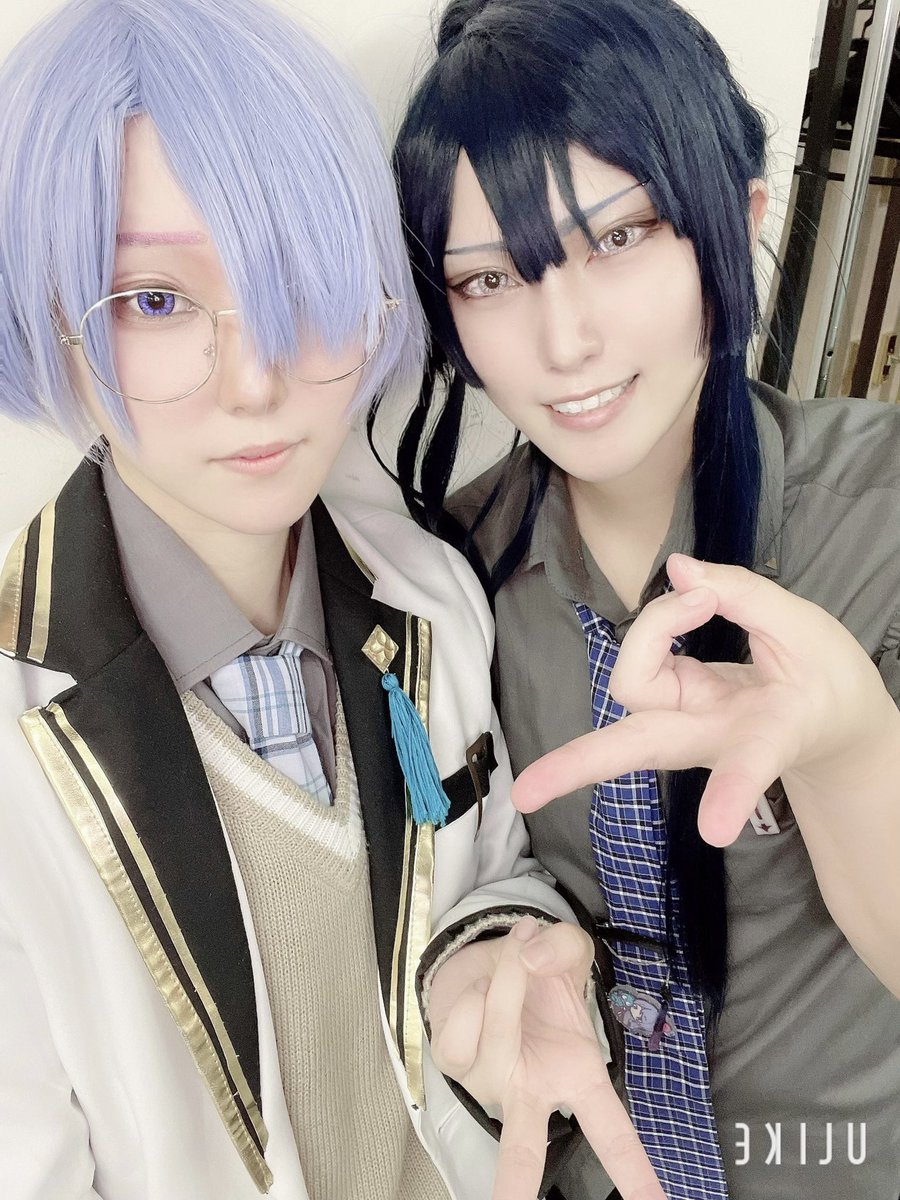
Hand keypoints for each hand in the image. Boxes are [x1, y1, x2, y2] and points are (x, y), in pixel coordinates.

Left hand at [429, 916, 665, 1199]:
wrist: (490, 962)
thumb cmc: (542, 974)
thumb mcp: (569, 950)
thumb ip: (564, 948)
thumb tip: (533, 961)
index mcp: (576, 1079)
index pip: (612, 1136)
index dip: (636, 1175)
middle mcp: (530, 1091)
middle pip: (522, 1151)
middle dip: (513, 1188)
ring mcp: (488, 1079)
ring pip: (498, 1023)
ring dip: (510, 978)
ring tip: (521, 959)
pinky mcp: (453, 1061)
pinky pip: (465, 1015)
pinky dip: (479, 984)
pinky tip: (486, 985)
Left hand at [512, 553, 895, 845]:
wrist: (831, 720)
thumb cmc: (824, 686)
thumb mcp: (808, 634)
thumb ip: (745, 596)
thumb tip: (678, 567)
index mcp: (765, 739)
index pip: (745, 766)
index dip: (730, 793)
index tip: (715, 831)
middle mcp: (707, 739)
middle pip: (633, 746)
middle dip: (579, 766)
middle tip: (524, 793)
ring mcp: (679, 723)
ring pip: (633, 682)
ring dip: (656, 629)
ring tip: (707, 595)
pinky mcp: (670, 699)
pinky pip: (649, 657)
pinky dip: (665, 622)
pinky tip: (688, 595)